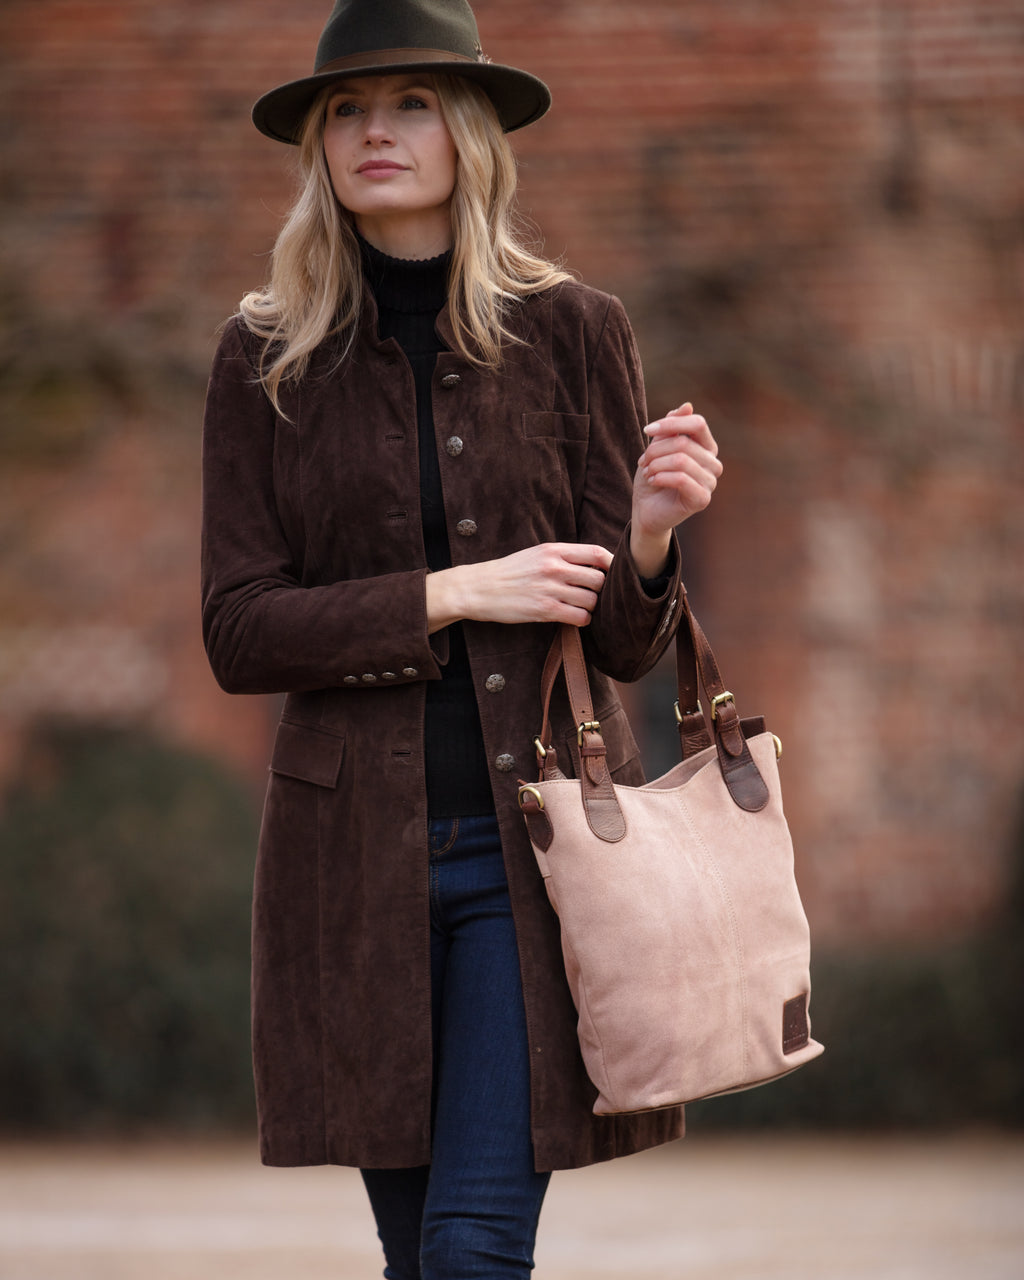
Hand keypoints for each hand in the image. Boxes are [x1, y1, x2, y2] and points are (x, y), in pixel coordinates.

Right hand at [425, 542, 613, 631]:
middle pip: (599, 579)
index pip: (597, 553)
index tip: (613, 574)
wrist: (479, 588)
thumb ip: (562, 557)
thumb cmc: (509, 572)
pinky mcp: (545, 610)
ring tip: (580, 608)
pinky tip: (573, 618)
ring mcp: (550, 589)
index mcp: (554, 550)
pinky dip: (582, 620)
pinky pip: (579, 616)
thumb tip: (593, 565)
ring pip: (592, 600)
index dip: (612, 565)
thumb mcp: (535, 554)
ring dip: (591, 607)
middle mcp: (554, 567)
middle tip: (592, 595)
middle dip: (601, 590)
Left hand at [630, 403, 721, 574]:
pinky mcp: (703, 499)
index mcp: (706, 447)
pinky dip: (661, 477)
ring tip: (647, 472)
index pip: (697, 423)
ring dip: (656, 464)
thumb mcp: (658, 447)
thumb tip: (688, 406)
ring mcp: (710, 482)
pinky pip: (681, 479)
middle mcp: (713, 463)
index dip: (671, 423)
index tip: (647, 430)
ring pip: (681, 460)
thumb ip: (672, 427)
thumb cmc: (653, 477)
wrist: (646, 510)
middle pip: (684, 442)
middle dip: (656, 450)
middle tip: (643, 461)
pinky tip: (653, 481)